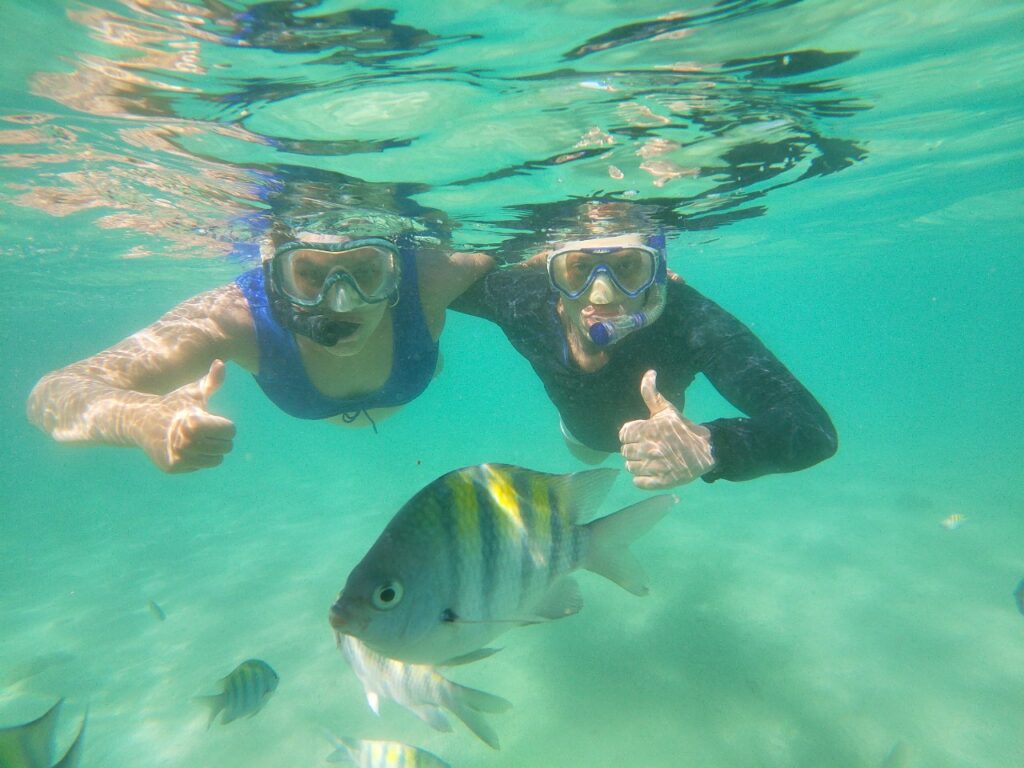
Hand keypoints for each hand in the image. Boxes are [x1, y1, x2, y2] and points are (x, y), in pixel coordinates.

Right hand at [137, 360, 235, 472]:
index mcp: (196, 423)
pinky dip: (195, 459)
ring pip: (215, 460)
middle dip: (218, 439)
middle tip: (202, 431)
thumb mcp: (192, 393)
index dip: (223, 425)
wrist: (141, 421)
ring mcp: (179, 457)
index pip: (231, 431)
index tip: (210, 419)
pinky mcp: (173, 467)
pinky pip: (199, 467)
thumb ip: (211, 381)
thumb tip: (221, 362)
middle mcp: (187, 442)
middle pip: (226, 447)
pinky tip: (182, 448)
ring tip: (195, 439)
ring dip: (210, 451)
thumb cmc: (173, 404)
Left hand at [619, 369, 714, 489]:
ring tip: (649, 460)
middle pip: (625, 452)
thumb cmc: (683, 428)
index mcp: (648, 429)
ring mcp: (656, 466)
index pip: (623, 434)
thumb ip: (651, 393)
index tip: (641, 435)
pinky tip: (651, 472)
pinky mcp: (662, 481)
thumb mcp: (667, 409)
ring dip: (636, 464)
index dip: (630, 435)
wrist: (706, 450)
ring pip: (630, 467)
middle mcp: (650, 448)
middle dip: (633, 449)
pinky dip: (641, 479)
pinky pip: (638, 482)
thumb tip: (649, 372)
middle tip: (646, 448)